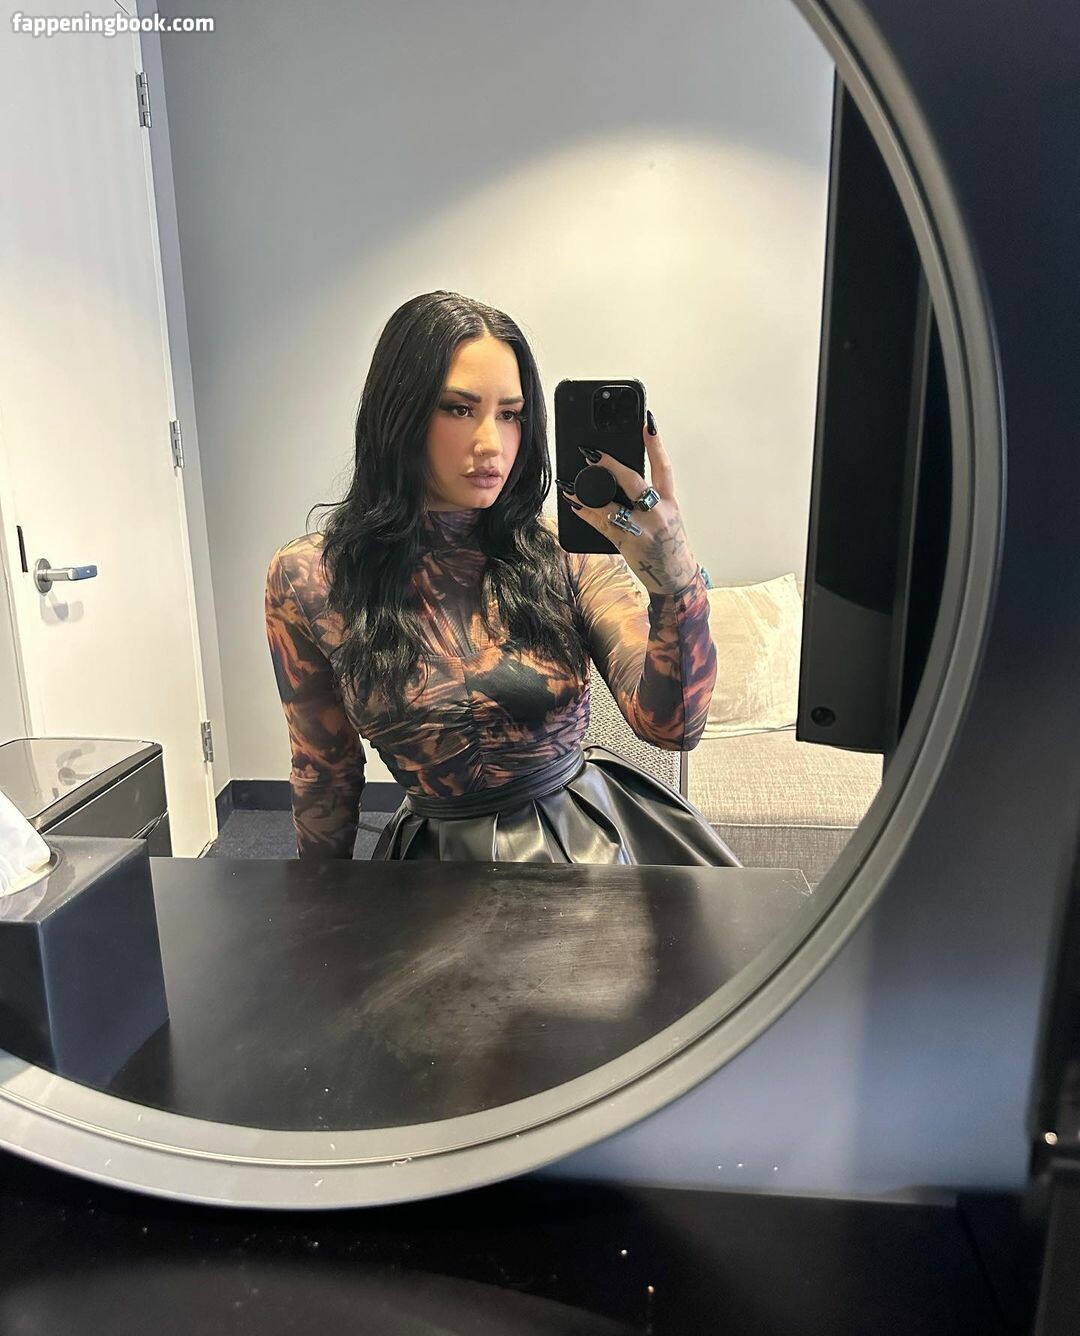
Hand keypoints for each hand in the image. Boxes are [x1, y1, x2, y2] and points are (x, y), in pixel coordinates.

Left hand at [556, 413, 700, 595]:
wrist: (675, 577)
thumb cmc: (669, 545)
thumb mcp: (667, 516)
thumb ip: (651, 498)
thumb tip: (623, 477)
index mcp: (670, 502)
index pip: (664, 467)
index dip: (655, 444)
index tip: (647, 422)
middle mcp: (659, 513)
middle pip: (634, 482)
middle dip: (611, 466)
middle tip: (591, 453)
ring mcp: (643, 530)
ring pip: (613, 505)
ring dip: (589, 493)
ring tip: (571, 483)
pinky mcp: (628, 543)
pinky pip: (602, 525)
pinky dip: (586, 513)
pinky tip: (574, 504)